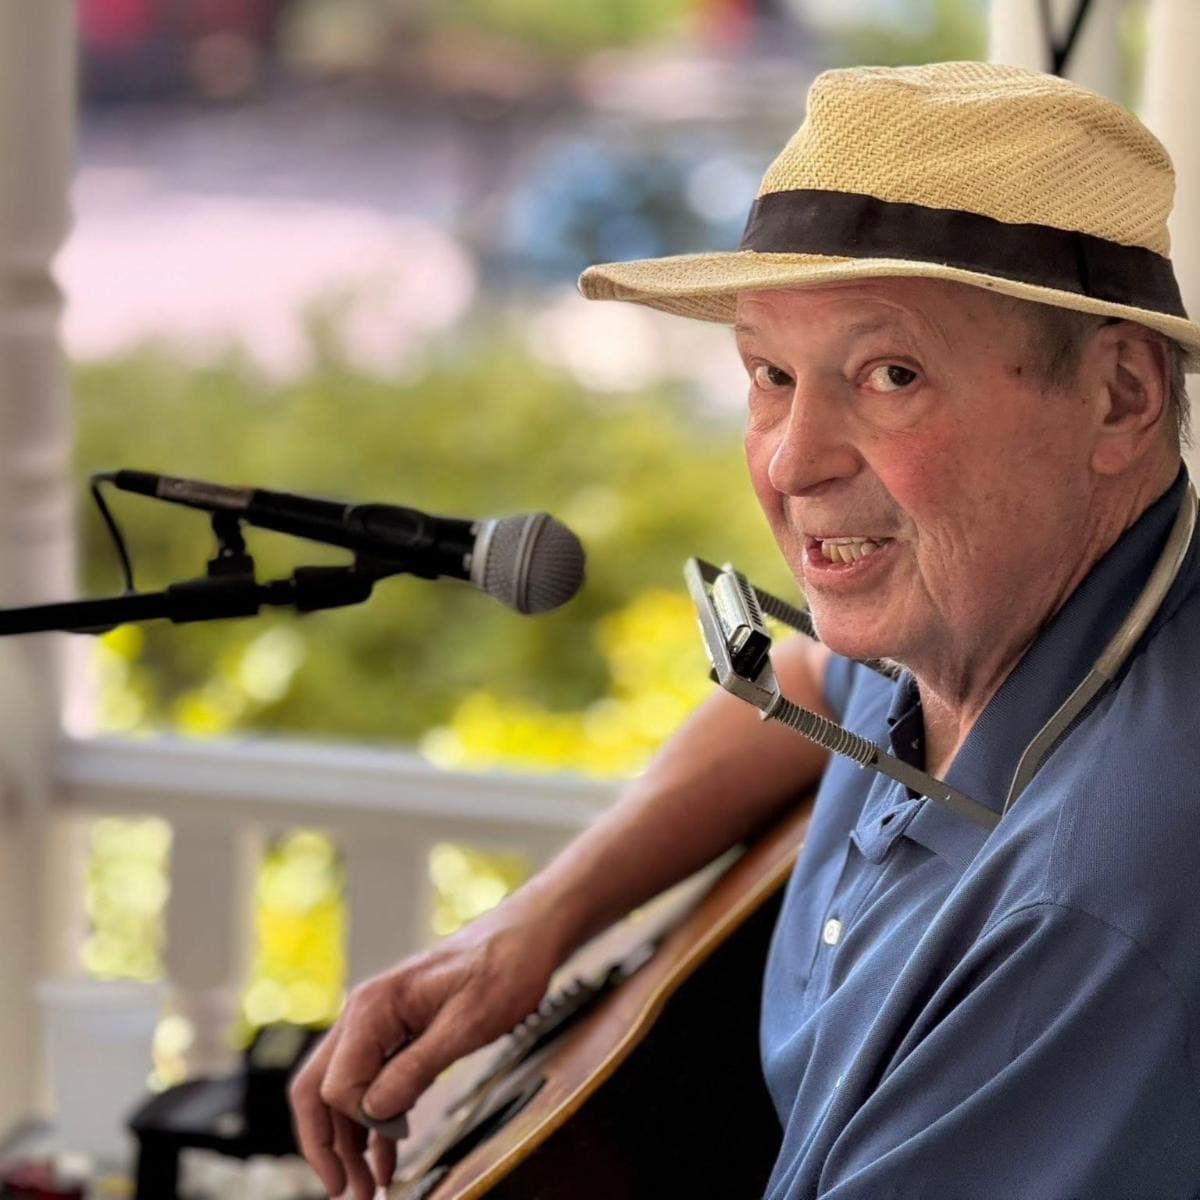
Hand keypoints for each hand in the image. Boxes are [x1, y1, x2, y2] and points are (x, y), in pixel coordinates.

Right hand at [289, 895, 563, 1199]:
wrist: (526, 936)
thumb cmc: (503, 968)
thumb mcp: (468, 1022)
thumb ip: (418, 1066)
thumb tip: (374, 1111)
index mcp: (375, 1006)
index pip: (338, 1083)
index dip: (358, 1124)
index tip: (390, 1146)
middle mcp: (366, 1013)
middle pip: (319, 1087)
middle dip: (328, 1144)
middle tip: (348, 1192)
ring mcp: (380, 1023)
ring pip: (342, 1089)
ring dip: (349, 1140)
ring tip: (367, 1187)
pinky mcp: (399, 1033)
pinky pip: (372, 1082)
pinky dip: (374, 1122)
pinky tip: (385, 1157)